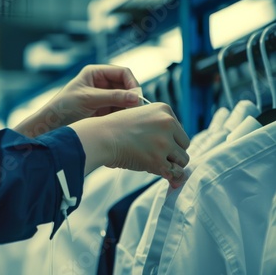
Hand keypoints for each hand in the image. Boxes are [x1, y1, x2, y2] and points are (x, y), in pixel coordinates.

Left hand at [14, 65, 140, 137]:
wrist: (51, 126)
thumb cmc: (63, 108)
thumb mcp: (89, 100)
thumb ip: (113, 97)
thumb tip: (136, 97)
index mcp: (95, 73)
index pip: (122, 73)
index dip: (132, 83)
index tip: (136, 98)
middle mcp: (101, 84)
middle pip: (126, 86)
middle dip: (132, 97)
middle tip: (136, 110)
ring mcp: (103, 98)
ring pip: (125, 100)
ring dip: (129, 108)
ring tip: (129, 118)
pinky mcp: (104, 112)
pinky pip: (120, 111)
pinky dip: (124, 116)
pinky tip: (123, 123)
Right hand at [70, 103, 189, 184]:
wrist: (99, 137)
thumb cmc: (114, 130)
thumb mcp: (140, 119)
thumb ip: (159, 131)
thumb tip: (178, 161)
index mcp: (164, 109)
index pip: (179, 130)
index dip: (168, 140)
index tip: (151, 141)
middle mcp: (167, 123)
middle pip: (184, 145)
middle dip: (171, 152)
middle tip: (151, 153)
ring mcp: (163, 142)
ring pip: (182, 160)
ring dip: (169, 164)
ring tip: (151, 161)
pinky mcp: (157, 159)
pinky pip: (175, 173)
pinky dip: (167, 175)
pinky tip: (154, 170)